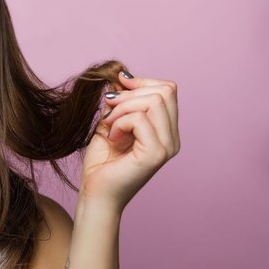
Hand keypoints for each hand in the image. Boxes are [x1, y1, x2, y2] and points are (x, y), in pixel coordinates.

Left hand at [80, 71, 179, 210]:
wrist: (95, 193)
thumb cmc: (102, 162)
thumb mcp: (111, 121)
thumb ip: (121, 100)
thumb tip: (122, 75)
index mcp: (166, 130)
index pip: (167, 89)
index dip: (140, 82)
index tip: (116, 89)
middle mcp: (173, 138)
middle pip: (164, 91)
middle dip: (130, 94)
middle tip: (109, 112)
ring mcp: (168, 147)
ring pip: (153, 101)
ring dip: (123, 109)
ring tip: (109, 126)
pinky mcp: (156, 154)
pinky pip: (140, 119)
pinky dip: (119, 123)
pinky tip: (112, 138)